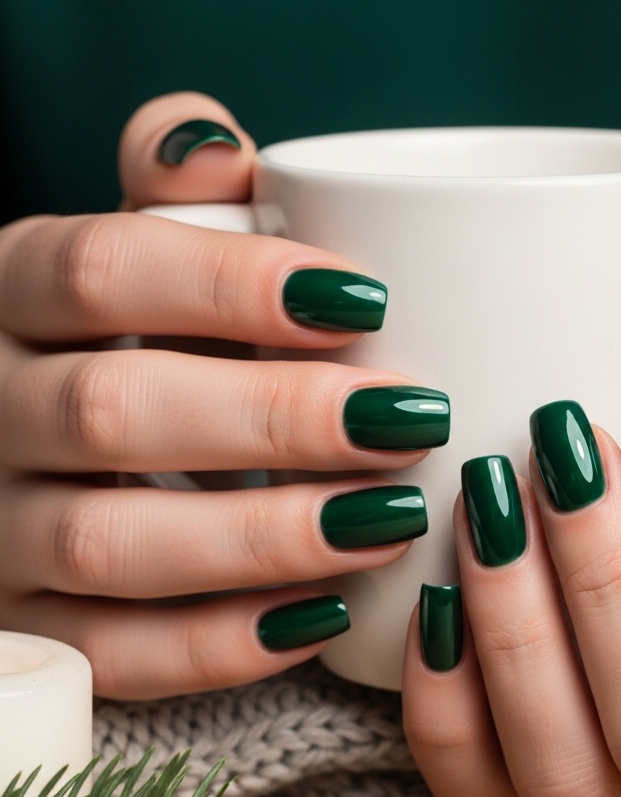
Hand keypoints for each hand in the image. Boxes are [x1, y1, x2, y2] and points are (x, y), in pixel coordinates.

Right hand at [0, 92, 445, 699]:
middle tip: (406, 421)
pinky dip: (224, 644)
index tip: (367, 297)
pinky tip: (328, 616)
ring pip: (111, 546)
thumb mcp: (129, 255)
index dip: (234, 284)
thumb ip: (171, 200)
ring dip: (265, 537)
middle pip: (114, 412)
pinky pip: (114, 655)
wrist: (22, 454)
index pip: (102, 268)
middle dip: (277, 420)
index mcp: (12, 291)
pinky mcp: (30, 626)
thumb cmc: (119, 338)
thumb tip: (217, 141)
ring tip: (392, 518)